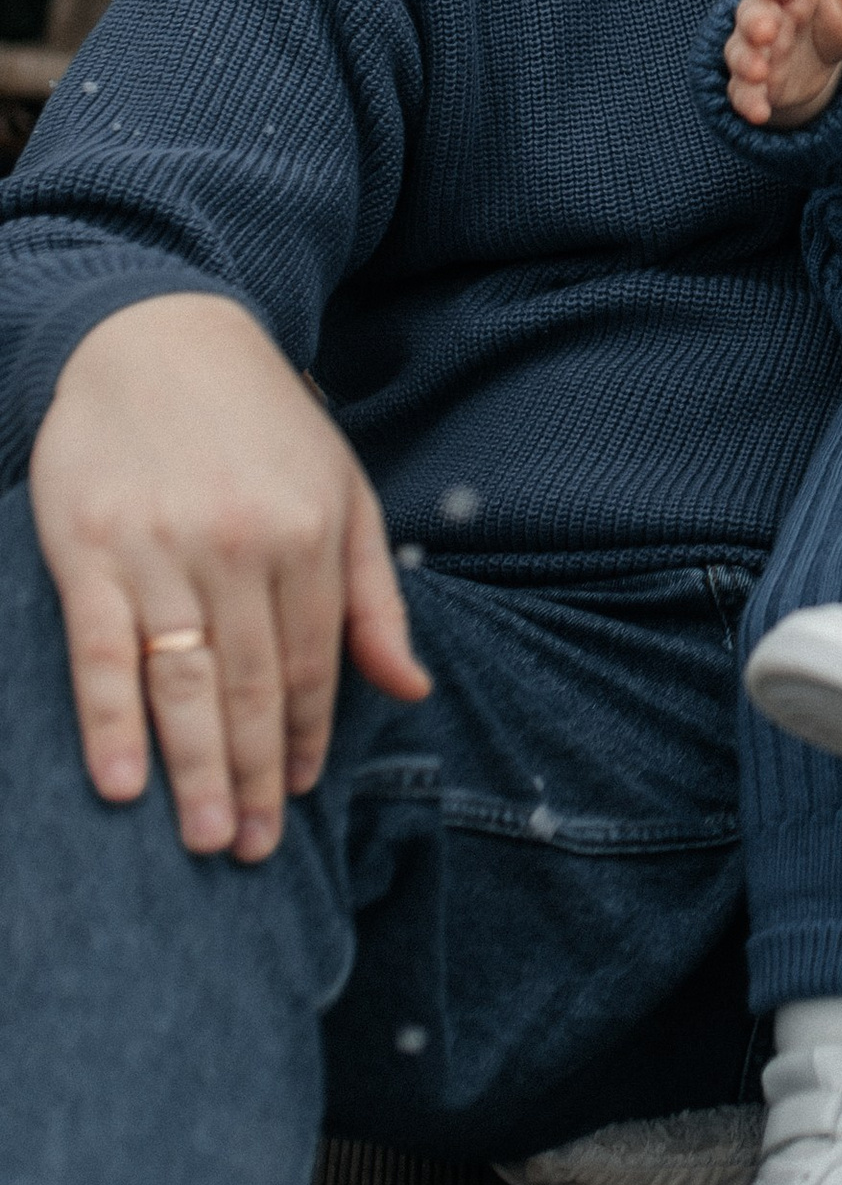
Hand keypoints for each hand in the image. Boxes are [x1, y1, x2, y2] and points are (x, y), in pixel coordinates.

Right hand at [30, 294, 431, 864]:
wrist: (155, 334)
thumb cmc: (261, 421)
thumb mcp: (344, 490)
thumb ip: (374, 595)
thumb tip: (411, 688)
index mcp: (309, 534)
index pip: (314, 663)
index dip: (309, 736)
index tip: (302, 793)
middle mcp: (239, 548)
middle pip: (251, 687)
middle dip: (257, 775)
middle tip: (253, 850)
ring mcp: (159, 550)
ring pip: (184, 682)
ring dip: (196, 770)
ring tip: (208, 838)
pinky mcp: (87, 549)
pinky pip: (100, 652)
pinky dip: (110, 722)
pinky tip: (121, 782)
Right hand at [723, 0, 841, 128]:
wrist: (814, 46)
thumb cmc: (831, 16)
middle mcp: (765, 15)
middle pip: (753, 15)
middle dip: (757, 23)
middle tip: (766, 31)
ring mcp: (754, 49)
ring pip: (741, 53)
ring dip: (747, 62)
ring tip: (759, 71)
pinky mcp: (752, 82)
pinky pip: (741, 91)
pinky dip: (746, 101)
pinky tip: (758, 113)